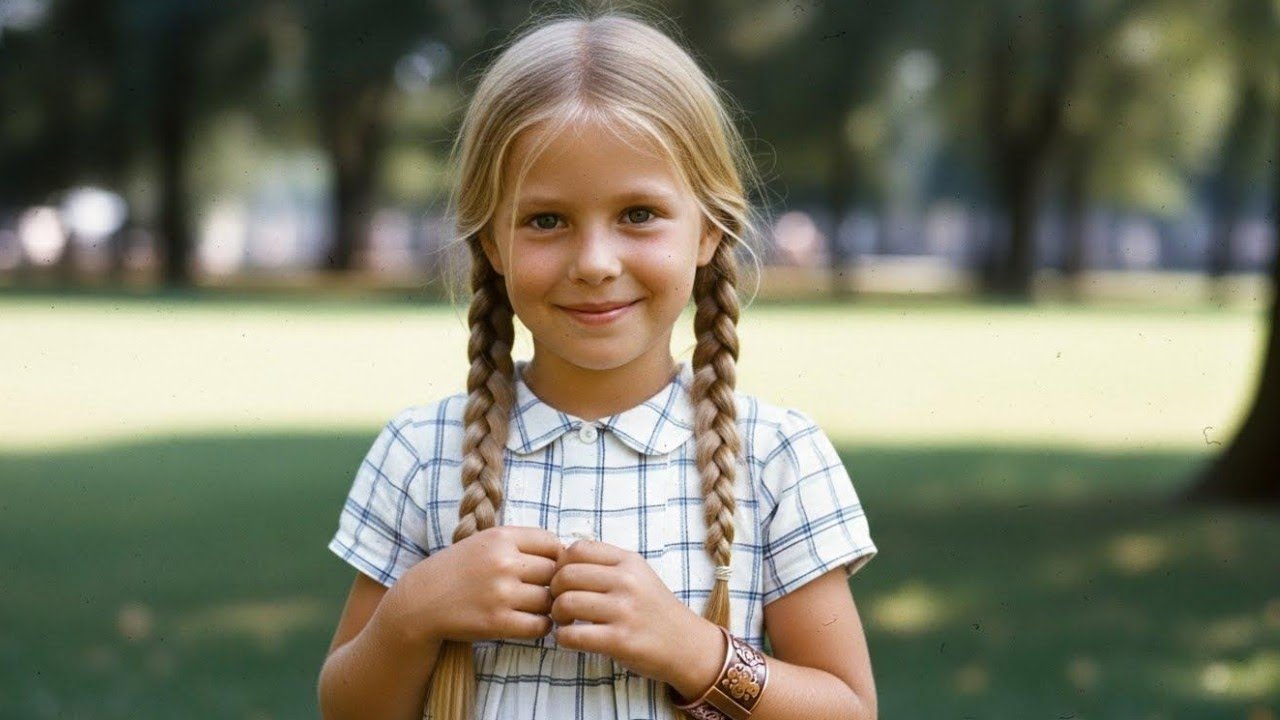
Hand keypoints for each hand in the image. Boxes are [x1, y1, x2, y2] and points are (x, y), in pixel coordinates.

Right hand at [388, 525, 561, 645]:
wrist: (421, 602)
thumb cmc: (459, 570)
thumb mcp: (485, 542)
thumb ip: (520, 543)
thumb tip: (566, 552)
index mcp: (501, 537)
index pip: (552, 543)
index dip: (556, 557)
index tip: (547, 567)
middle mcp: (503, 562)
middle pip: (555, 572)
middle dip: (553, 583)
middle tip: (544, 590)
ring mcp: (501, 593)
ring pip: (549, 600)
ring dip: (548, 606)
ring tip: (536, 607)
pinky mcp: (497, 622)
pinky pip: (539, 625)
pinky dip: (540, 626)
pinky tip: (529, 621)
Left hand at [548, 538, 708, 684]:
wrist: (687, 645)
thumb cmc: (655, 609)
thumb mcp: (638, 575)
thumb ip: (606, 564)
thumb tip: (562, 558)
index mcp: (629, 561)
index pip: (577, 549)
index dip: (560, 564)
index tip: (564, 579)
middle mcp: (627, 582)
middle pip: (565, 575)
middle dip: (553, 590)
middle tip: (559, 602)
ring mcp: (624, 611)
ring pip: (565, 603)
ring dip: (556, 614)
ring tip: (565, 621)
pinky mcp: (619, 641)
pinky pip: (571, 635)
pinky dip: (563, 638)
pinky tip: (571, 638)